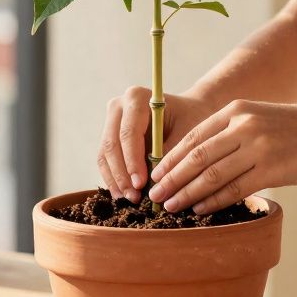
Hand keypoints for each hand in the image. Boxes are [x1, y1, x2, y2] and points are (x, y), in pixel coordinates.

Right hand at [97, 87, 216, 202]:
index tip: (141, 184)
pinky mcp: (109, 135)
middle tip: (134, 197)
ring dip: (116, 179)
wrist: (189, 111)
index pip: (128, 133)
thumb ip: (169, 156)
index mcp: (136, 97)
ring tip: (129, 199)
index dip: (132, 161)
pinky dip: (114, 178)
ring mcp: (111, 120)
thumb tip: (156, 185)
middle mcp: (118, 106)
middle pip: (111, 144)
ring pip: (105, 154)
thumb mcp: (187, 135)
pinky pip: (105, 159)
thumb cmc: (192, 120)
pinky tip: (123, 194)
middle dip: (122, 174)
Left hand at [146, 99, 296, 213]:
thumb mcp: (260, 117)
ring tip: (170, 206)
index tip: (154, 174)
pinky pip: (235, 188)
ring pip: (212, 174)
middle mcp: (244, 126)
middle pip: (196, 156)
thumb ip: (232, 132)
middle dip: (171, 178)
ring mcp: (258, 147)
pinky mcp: (273, 169)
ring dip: (187, 193)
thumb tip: (199, 160)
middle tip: (154, 195)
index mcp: (236, 110)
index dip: (170, 157)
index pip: (193, 136)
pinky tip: (200, 210)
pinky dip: (214, 201)